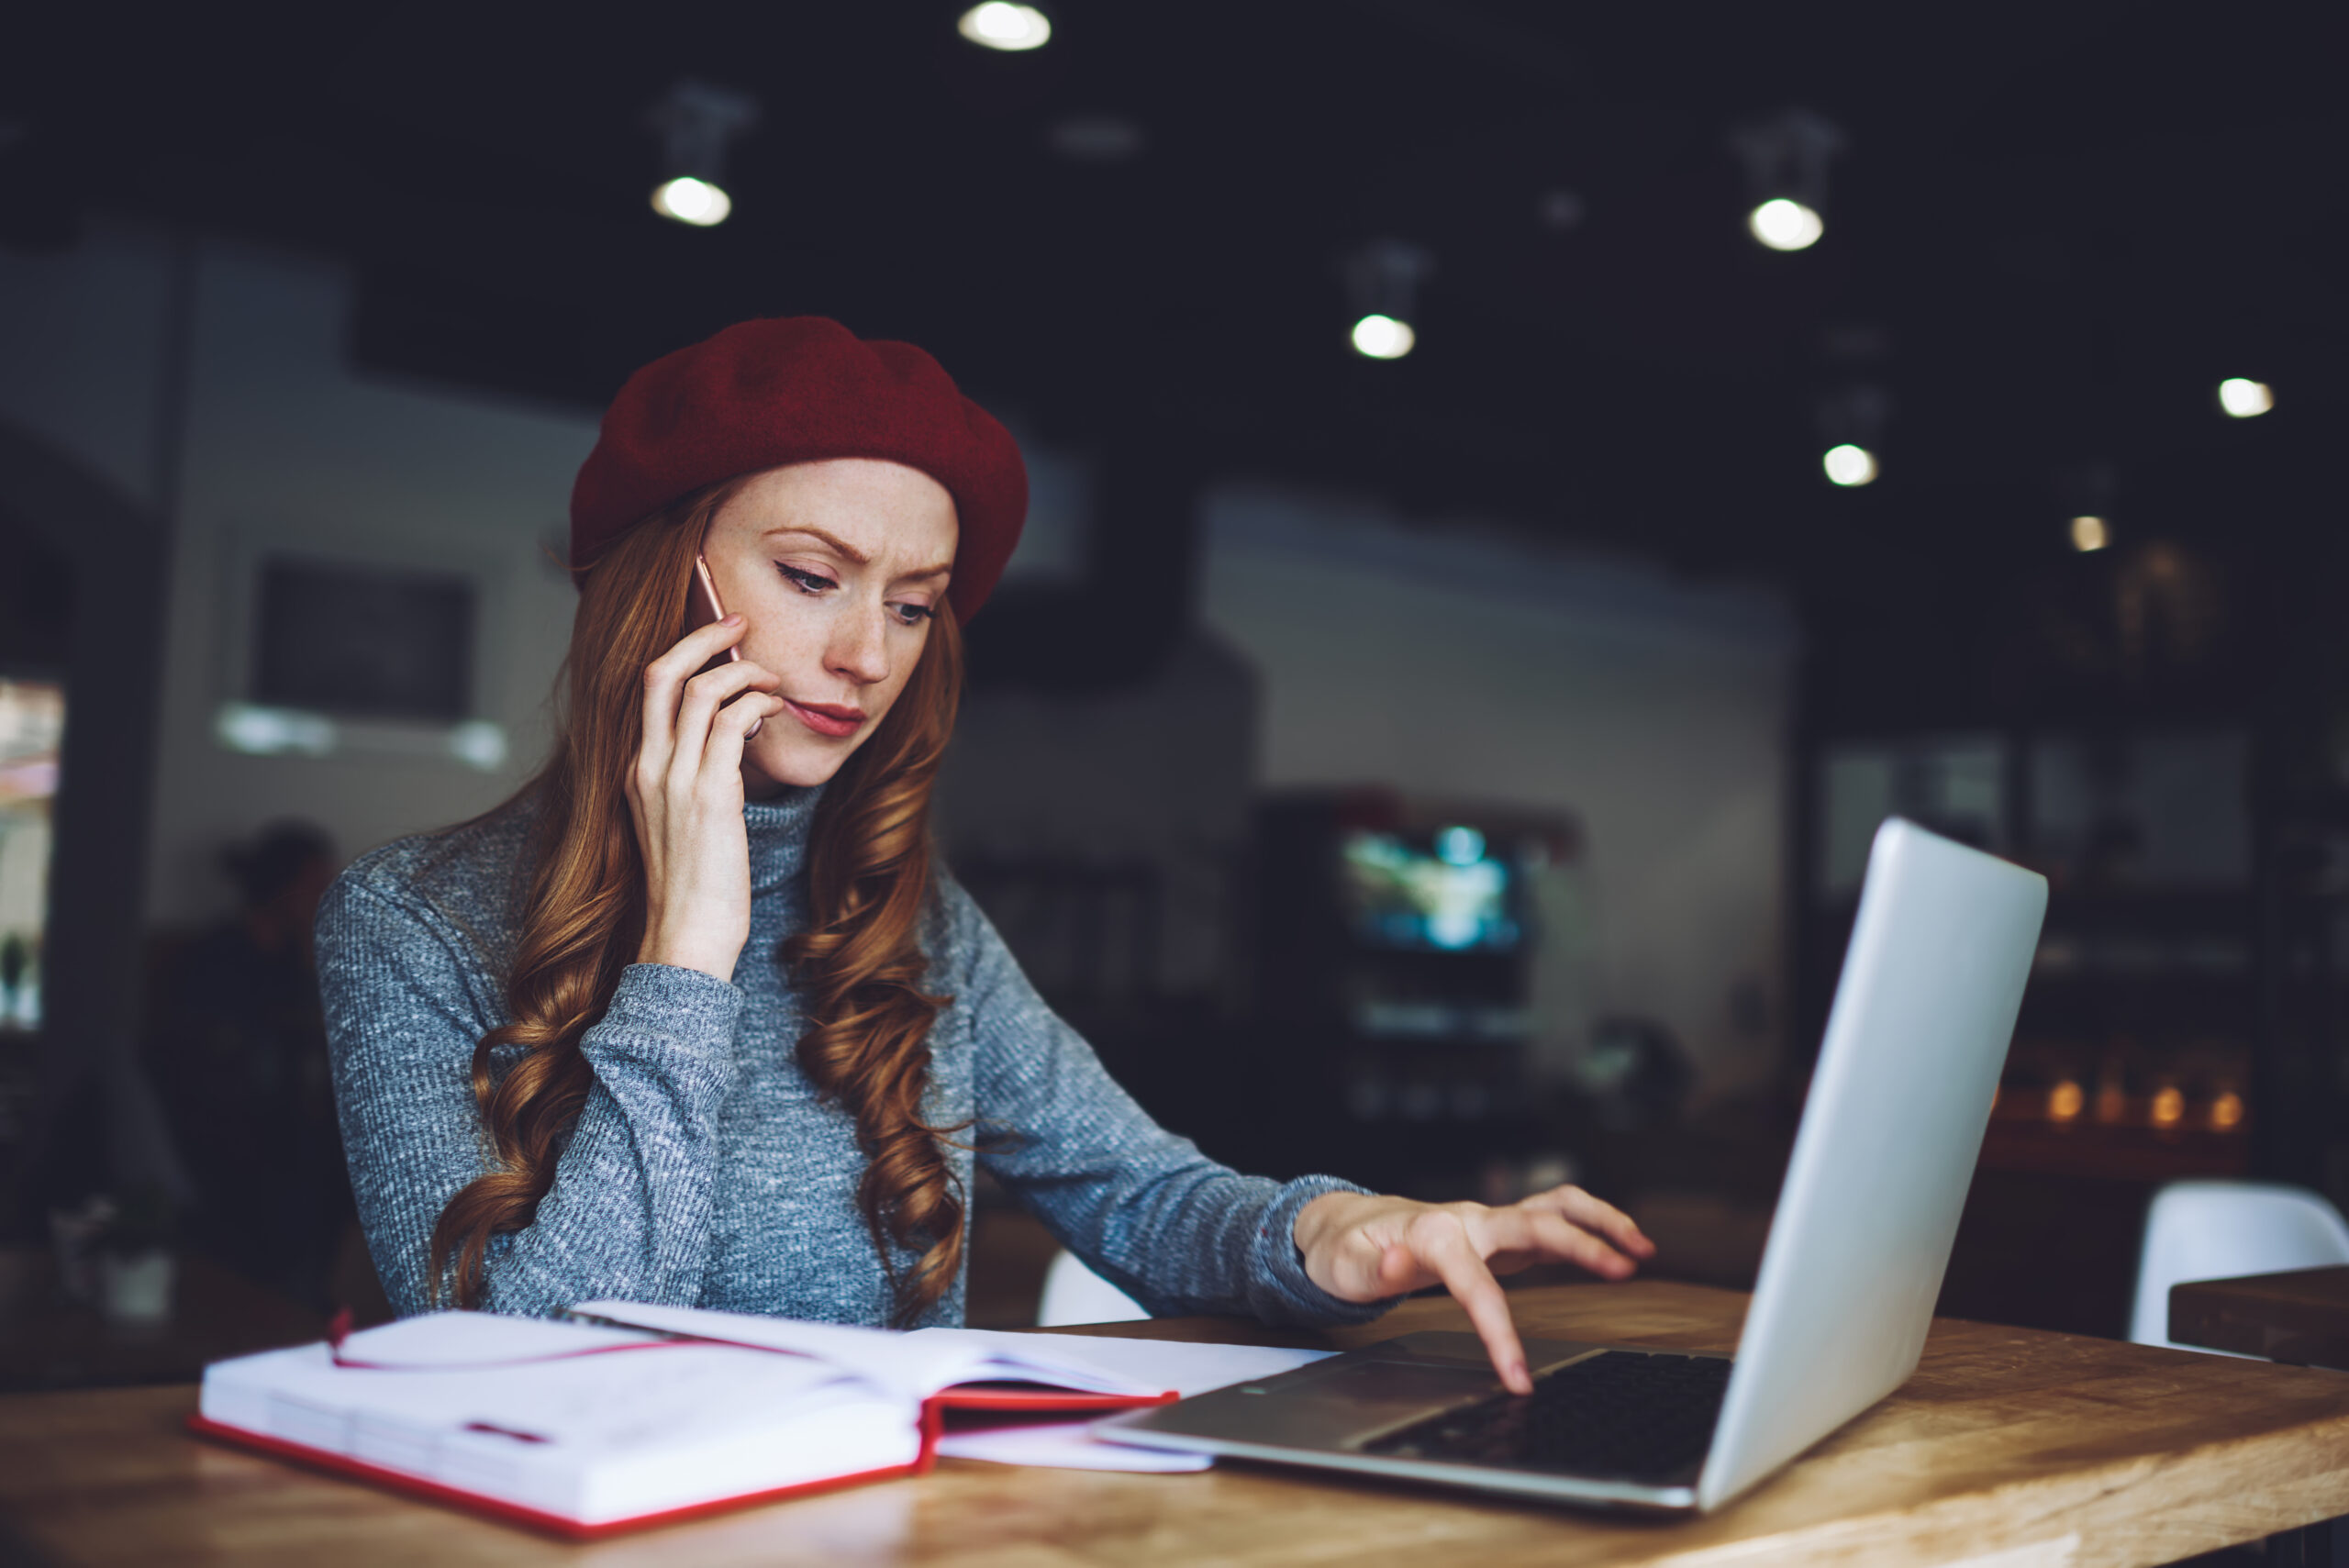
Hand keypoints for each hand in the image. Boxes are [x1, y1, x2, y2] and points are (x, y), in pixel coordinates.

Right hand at [627, 614, 785, 980]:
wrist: (685, 938)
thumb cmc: (694, 890)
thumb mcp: (681, 824)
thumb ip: (694, 780)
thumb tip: (735, 737)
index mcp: (636, 772)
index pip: (650, 690)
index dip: (686, 654)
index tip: (719, 638)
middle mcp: (646, 767)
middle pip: (662, 672)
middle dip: (704, 636)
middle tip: (740, 622)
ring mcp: (674, 780)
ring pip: (700, 689)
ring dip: (743, 671)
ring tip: (772, 679)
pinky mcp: (710, 795)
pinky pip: (731, 722)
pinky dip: (757, 704)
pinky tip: (776, 711)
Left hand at [1293, 1185, 1654, 1393]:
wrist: (1347, 1227)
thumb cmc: (1347, 1251)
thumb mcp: (1346, 1267)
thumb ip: (1376, 1270)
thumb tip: (1399, 1266)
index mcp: (1435, 1233)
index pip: (1477, 1284)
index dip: (1499, 1332)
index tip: (1517, 1377)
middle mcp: (1470, 1220)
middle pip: (1536, 1223)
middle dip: (1582, 1245)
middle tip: (1625, 1270)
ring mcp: (1488, 1223)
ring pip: (1553, 1208)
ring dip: (1599, 1221)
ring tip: (1643, 1248)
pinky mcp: (1498, 1233)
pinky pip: (1551, 1219)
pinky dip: (1587, 1225)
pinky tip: (1615, 1246)